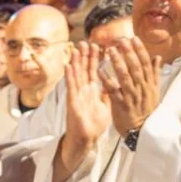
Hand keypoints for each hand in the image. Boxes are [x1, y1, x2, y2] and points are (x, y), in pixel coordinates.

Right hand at [61, 41, 111, 161]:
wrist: (87, 139)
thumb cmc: (94, 125)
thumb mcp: (105, 106)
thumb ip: (107, 94)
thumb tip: (112, 83)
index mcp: (92, 91)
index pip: (94, 71)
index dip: (96, 59)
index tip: (98, 46)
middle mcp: (83, 91)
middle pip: (84, 70)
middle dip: (85, 56)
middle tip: (85, 42)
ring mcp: (77, 95)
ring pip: (76, 75)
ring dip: (76, 62)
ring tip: (75, 48)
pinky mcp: (72, 102)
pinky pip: (71, 87)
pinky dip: (69, 76)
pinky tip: (68, 65)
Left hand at [99, 37, 159, 136]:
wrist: (142, 130)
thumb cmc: (146, 109)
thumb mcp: (154, 91)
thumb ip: (154, 74)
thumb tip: (157, 57)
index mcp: (149, 83)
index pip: (145, 63)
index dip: (140, 50)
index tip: (133, 38)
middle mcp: (142, 87)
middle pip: (136, 66)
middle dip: (128, 52)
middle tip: (121, 40)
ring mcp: (132, 96)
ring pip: (125, 76)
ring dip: (117, 62)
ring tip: (110, 51)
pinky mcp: (121, 104)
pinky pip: (113, 90)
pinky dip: (107, 80)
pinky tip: (99, 70)